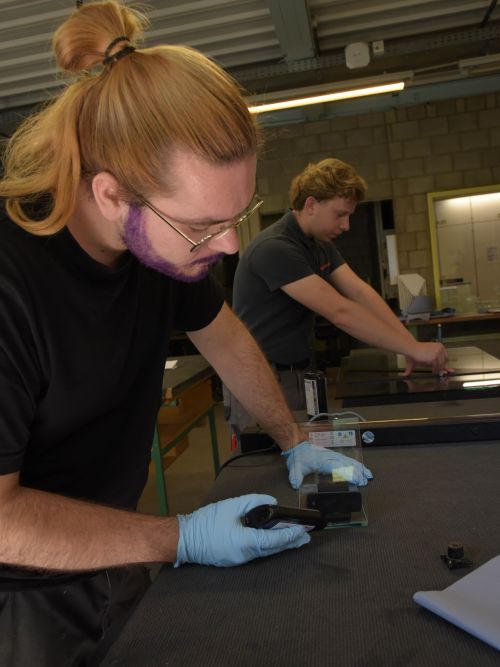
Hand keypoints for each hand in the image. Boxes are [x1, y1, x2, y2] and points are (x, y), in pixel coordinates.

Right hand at [175, 494, 309, 566]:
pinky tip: (274, 541)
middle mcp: (246, 555)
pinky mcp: (235, 559)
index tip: (303, 530)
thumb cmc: (207, 521)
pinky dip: (269, 546)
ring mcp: (240, 560)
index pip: (275, 539)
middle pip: (274, 549)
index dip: (290, 534)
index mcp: (246, 542)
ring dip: (281, 545)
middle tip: (306, 538)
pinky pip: (257, 552)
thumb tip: (272, 503)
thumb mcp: (232, 505)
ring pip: (266, 552)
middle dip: (291, 542)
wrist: (185, 538)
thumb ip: (254, 501)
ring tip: (294, 539)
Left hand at [282, 441, 372, 488]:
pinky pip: (349, 460)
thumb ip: (295, 476)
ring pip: (350, 462)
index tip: (356, 480)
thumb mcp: (295, 468)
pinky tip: (363, 469)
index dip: (348, 473)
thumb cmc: (299, 456)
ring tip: (368, 476)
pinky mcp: (335, 456)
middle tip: (364, 482)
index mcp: (322, 460)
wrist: (298, 445)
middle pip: (347, 465)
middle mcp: (330, 457)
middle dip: (357, 473)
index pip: (338, 467)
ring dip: (360, 469)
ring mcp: (334, 456)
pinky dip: (358, 465)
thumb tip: (295, 484)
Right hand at [403, 342, 452, 375]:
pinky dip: (435, 369)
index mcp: (440, 346)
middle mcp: (440, 348)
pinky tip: (433, 371)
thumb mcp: (429, 355)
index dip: (445, 363)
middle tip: (442, 372)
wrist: (411, 348)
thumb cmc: (417, 351)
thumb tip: (447, 369)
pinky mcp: (434, 357)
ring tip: (435, 372)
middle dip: (443, 367)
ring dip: (438, 369)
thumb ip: (438, 361)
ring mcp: (437, 353)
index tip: (446, 368)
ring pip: (441, 364)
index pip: (446, 356)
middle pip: (444, 361)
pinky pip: (436, 366)